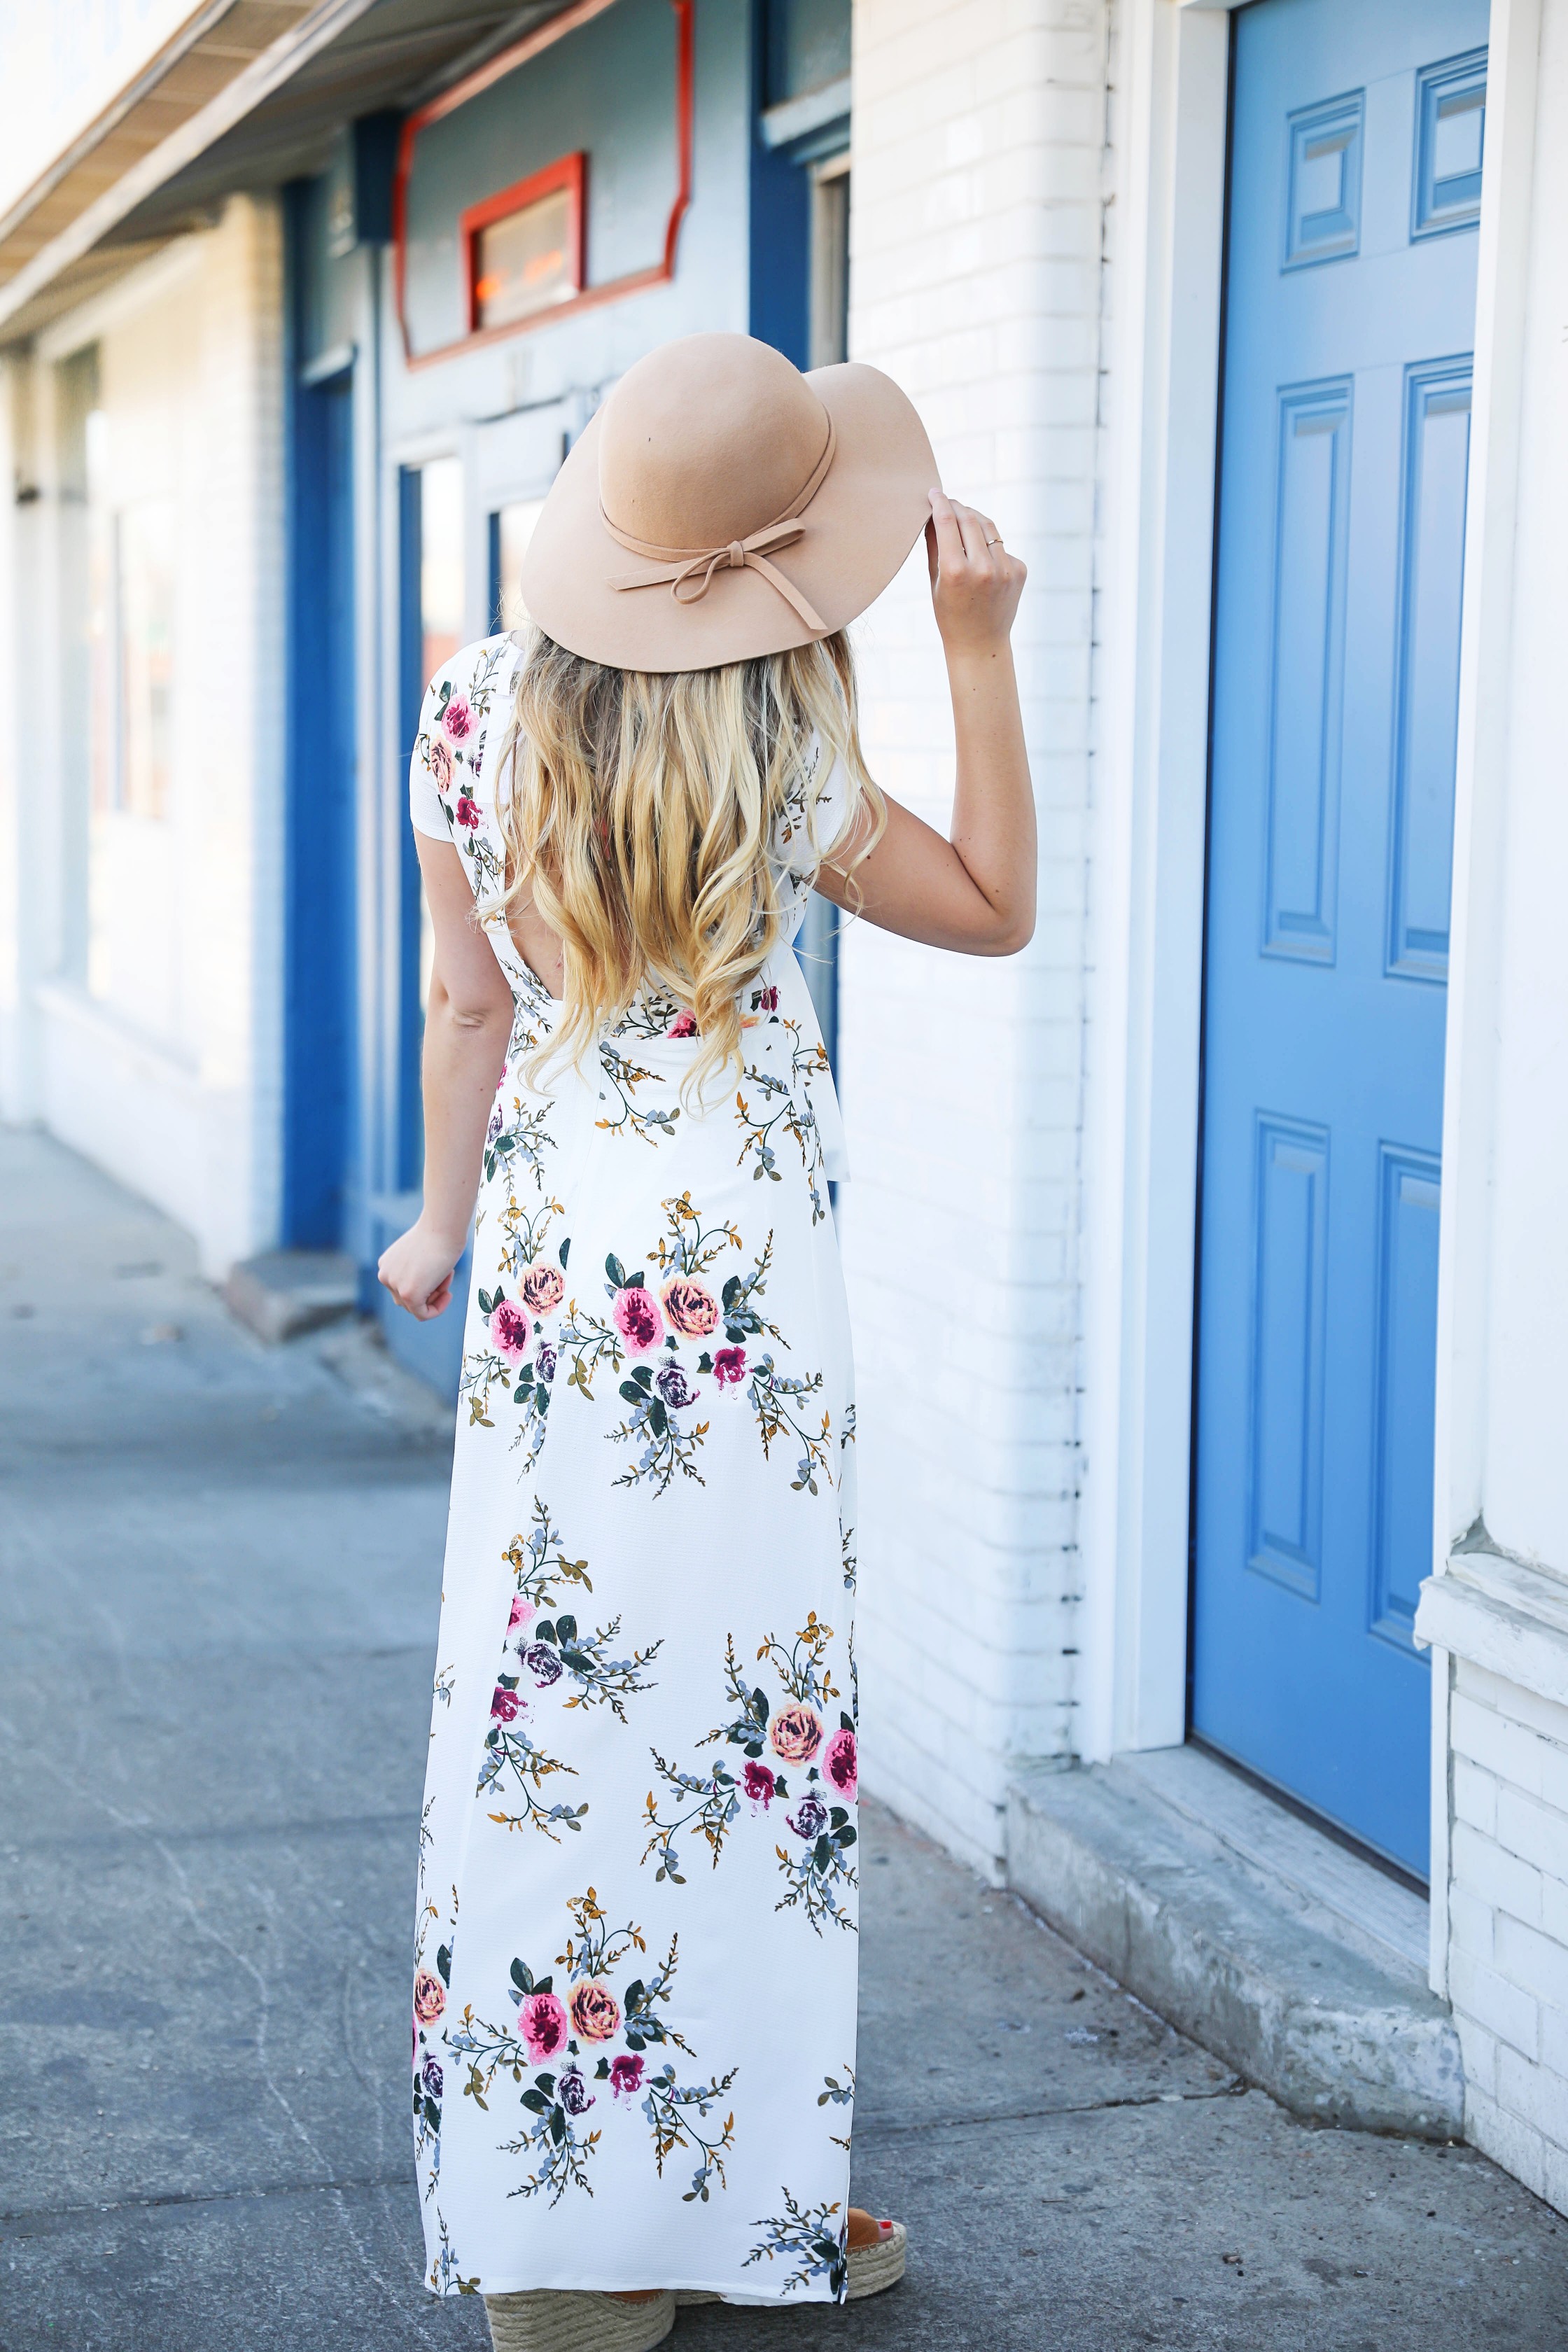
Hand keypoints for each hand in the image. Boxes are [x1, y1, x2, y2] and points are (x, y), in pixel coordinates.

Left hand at [378, 1218, 463, 1320]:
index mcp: (386, 1265)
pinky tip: (448, 1295)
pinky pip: (423, 1314)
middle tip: (445, 1276)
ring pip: (415, 1307)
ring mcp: (395, 1286)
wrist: (442, 1227)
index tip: (439, 1274)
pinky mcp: (408, 1295)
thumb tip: (422, 1286)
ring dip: (435, 1297)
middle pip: (406, 1299)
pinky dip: (437, 1309)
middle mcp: (385, 1275)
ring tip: (446, 1277)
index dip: (425, 1284)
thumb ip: (415, 1271)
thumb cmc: (438, 1236)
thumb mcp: (419, 1255)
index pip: (402, 1287)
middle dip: (430, 1291)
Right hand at [925, 489, 1025, 657]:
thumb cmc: (950, 614)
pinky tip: (980, 555)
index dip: (939, 502)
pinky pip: (1001, 546)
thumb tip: (933, 512)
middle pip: (968, 519)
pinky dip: (988, 543)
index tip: (934, 492)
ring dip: (974, 518)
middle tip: (947, 502)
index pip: (946, 522)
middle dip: (956, 506)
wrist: (980, 644)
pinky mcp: (1019, 570)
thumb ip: (935, 544)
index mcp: (955, 571)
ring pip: (988, 527)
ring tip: (962, 520)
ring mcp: (1005, 569)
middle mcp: (983, 567)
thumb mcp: (935, 581)